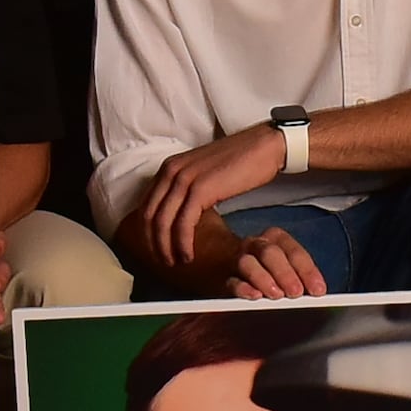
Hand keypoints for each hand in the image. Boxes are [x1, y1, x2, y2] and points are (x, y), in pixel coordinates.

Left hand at [133, 124, 289, 277]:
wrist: (264, 147)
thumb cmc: (240, 162)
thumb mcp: (204, 173)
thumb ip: (187, 189)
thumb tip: (180, 214)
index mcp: (170, 167)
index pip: (146, 205)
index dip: (147, 232)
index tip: (157, 249)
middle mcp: (171, 170)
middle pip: (149, 216)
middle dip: (153, 243)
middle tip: (163, 262)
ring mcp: (184, 179)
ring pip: (163, 222)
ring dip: (166, 247)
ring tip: (176, 262)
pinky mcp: (200, 189)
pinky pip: (183, 224)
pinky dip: (183, 243)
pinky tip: (189, 255)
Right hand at [228, 226, 328, 299]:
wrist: (223, 262)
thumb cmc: (265, 267)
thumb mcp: (284, 264)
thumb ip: (299, 276)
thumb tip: (316, 293)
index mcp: (276, 238)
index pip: (294, 251)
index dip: (308, 271)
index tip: (318, 290)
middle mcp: (256, 245)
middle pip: (270, 253)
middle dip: (285, 273)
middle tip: (296, 293)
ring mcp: (238, 259)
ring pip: (248, 263)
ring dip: (264, 279)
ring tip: (276, 295)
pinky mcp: (224, 277)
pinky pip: (232, 281)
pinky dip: (243, 288)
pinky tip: (254, 296)